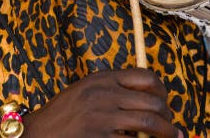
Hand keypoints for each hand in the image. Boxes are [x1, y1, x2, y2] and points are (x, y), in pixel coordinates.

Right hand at [25, 68, 179, 136]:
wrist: (38, 134)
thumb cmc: (64, 115)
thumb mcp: (86, 90)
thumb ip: (112, 90)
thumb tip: (148, 98)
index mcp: (102, 79)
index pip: (145, 77)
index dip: (161, 90)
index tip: (164, 101)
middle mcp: (104, 94)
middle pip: (153, 101)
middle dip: (168, 116)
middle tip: (170, 126)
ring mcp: (103, 117)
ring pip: (150, 122)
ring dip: (166, 132)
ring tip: (171, 137)